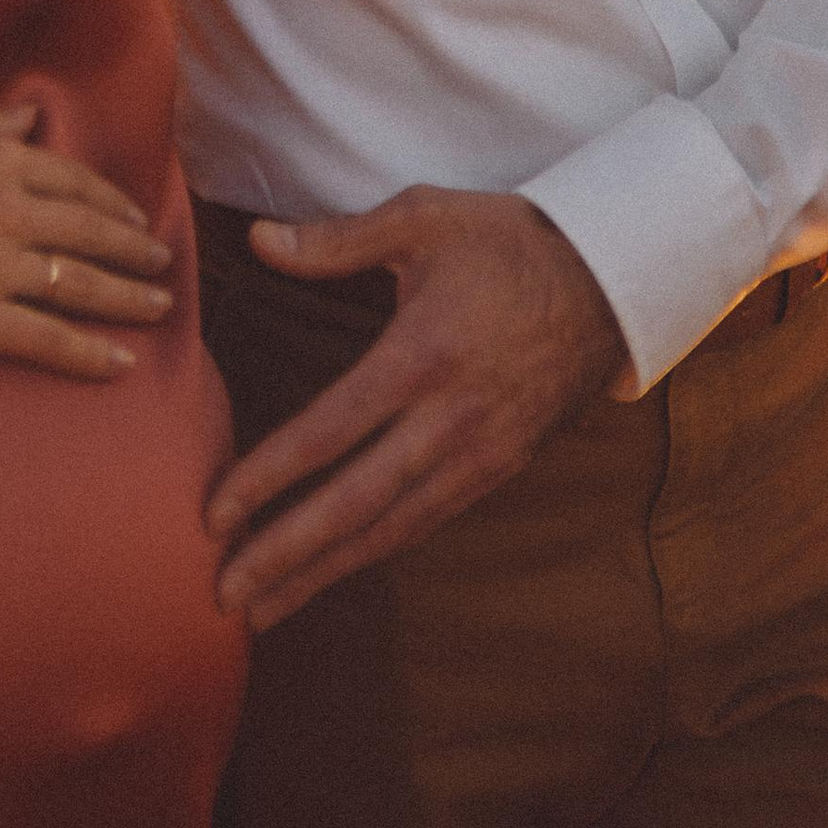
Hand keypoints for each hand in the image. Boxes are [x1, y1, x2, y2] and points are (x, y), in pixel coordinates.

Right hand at [0, 98, 172, 380]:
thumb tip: (28, 117)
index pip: (74, 182)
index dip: (112, 201)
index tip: (136, 216)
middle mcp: (10, 209)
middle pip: (92, 232)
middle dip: (135, 250)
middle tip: (163, 265)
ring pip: (81, 285)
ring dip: (128, 299)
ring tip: (159, 308)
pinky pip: (44, 339)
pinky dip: (88, 354)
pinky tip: (120, 364)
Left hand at [206, 188, 621, 626]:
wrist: (614, 280)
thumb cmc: (510, 240)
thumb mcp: (424, 218)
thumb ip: (336, 240)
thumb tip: (256, 242)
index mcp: (423, 355)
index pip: (330, 432)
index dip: (269, 479)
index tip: (214, 514)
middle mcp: (450, 420)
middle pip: (356, 505)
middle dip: (286, 556)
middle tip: (224, 597)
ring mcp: (482, 453)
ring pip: (392, 529)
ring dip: (324, 572)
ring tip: (265, 610)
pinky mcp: (502, 468)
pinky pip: (427, 520)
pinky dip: (375, 551)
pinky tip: (334, 568)